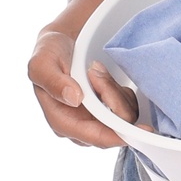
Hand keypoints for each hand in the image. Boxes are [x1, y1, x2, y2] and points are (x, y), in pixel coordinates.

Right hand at [28, 22, 138, 151]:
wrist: (61, 43)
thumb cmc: (48, 54)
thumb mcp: (42, 64)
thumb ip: (54, 82)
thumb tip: (75, 99)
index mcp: (62, 123)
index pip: (96, 137)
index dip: (118, 135)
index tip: (138, 128)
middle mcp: (80, 127)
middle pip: (114, 127)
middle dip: (113, 97)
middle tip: (96, 70)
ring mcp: (95, 120)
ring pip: (124, 116)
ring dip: (115, 90)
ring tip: (95, 70)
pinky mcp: (107, 111)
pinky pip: (127, 106)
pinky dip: (120, 89)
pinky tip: (103, 76)